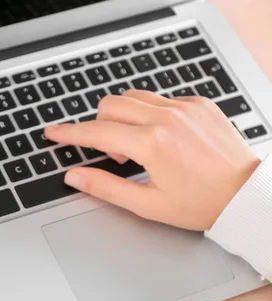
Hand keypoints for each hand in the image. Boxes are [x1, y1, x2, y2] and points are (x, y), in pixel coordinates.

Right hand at [45, 90, 260, 230]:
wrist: (248, 194)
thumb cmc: (202, 203)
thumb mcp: (148, 204)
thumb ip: (105, 187)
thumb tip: (74, 176)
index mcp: (151, 144)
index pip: (96, 132)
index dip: (69, 133)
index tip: (52, 132)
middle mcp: (166, 118)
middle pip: (110, 105)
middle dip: (100, 125)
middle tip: (116, 154)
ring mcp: (184, 106)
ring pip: (133, 96)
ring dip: (124, 116)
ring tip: (140, 145)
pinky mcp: (199, 103)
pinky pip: (161, 98)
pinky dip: (151, 113)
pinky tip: (165, 137)